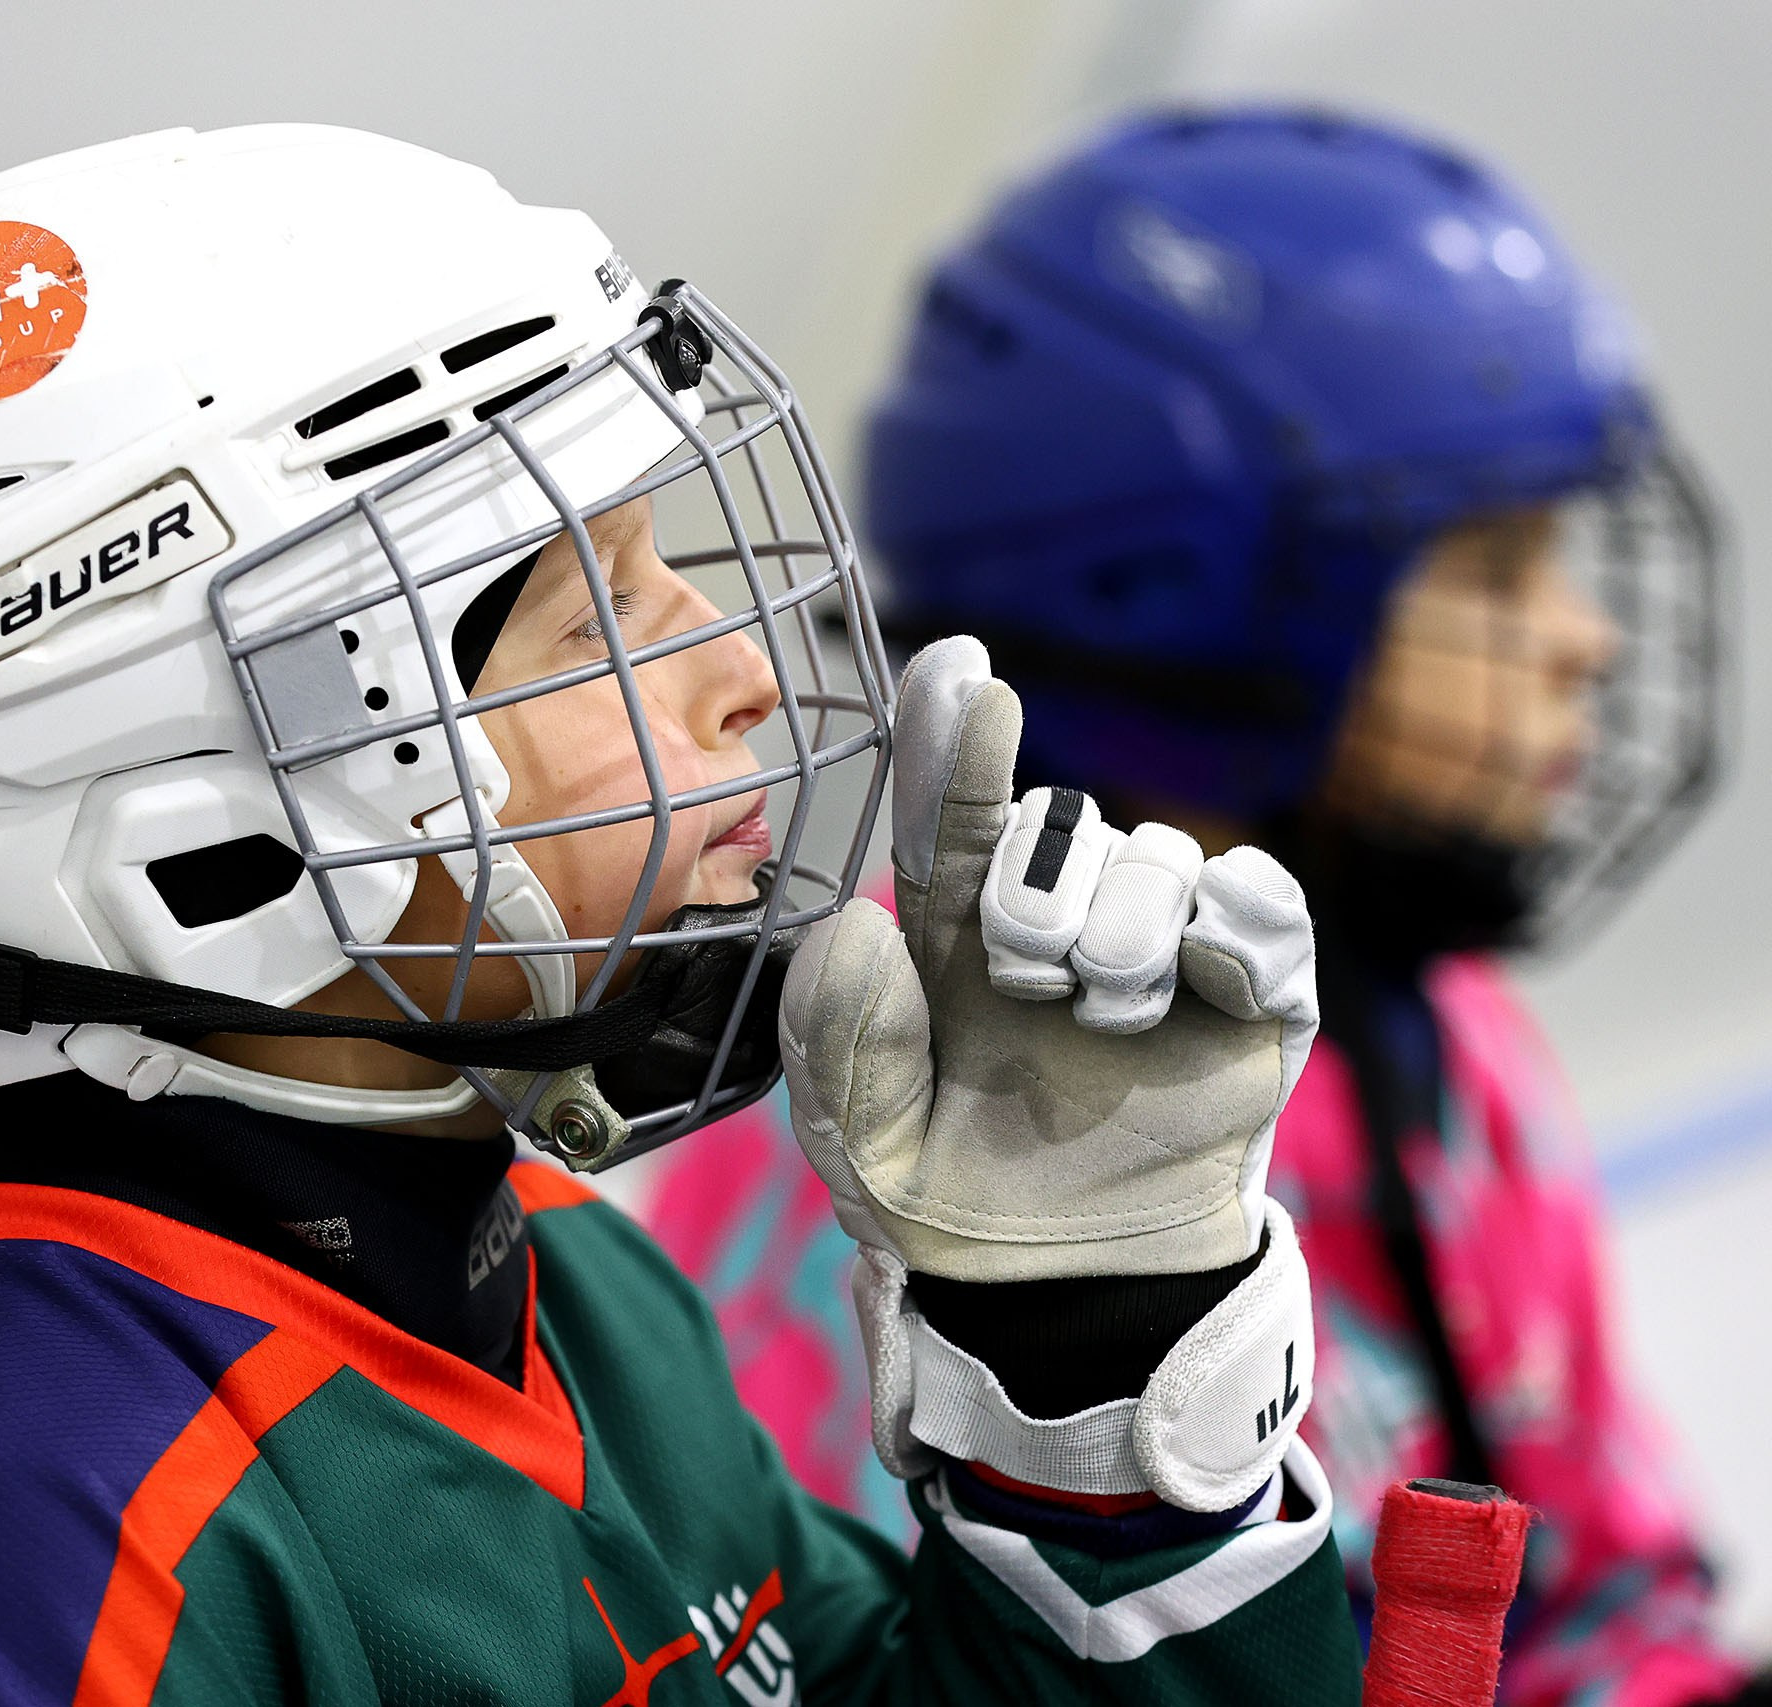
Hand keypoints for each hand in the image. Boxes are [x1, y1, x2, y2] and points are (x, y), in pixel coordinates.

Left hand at [781, 637, 1319, 1508]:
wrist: (1057, 1290)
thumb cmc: (943, 1188)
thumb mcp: (851, 1130)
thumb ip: (834, 1027)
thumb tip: (861, 915)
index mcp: (950, 925)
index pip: (948, 803)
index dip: (951, 731)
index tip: (962, 670)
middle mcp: (1057, 911)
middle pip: (1058, 818)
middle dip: (1033, 888)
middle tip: (1024, 981)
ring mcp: (1161, 944)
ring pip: (1157, 852)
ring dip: (1122, 931)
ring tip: (1103, 1018)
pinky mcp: (1255, 991)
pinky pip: (1263, 904)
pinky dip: (1234, 922)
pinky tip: (1201, 972)